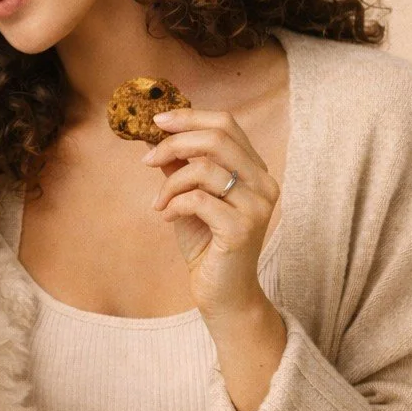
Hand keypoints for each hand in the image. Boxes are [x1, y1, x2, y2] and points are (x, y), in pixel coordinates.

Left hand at [142, 108, 279, 318]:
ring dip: (170, 183)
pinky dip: (174, 204)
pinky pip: (198, 200)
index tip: (157, 121)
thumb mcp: (188, 197)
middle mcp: (264, 184)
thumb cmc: (206, 244)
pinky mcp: (242, 229)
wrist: (222, 293)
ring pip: (205, 169)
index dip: (190, 117)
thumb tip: (154, 135)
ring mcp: (257, 206)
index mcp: (255, 170)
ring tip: (158, 203)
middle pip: (217, 139)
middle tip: (147, 160)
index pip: (227, 124)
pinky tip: (166, 216)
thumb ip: (179, 166)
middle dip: (174, 144)